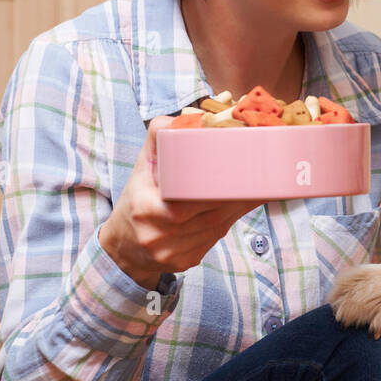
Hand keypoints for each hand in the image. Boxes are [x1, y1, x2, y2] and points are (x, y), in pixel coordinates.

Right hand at [98, 115, 263, 289]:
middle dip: (236, 197)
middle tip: (258, 180)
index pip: (192, 197)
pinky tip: (233, 211)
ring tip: (252, 193)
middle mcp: (157, 234)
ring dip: (236, 211)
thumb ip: (160, 138)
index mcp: (146, 207)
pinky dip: (226, 225)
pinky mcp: (182, 263)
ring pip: (216, 229)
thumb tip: (193, 117)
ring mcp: (170, 253)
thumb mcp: (143, 167)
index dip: (220, 187)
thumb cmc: (138, 197)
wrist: (122, 244)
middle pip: (210, 214)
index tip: (242, 174)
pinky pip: (211, 241)